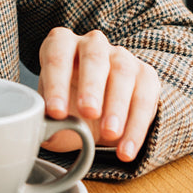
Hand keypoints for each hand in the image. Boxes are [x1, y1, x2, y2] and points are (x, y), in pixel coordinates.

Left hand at [37, 27, 159, 162]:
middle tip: (88, 113)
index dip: (56, 83)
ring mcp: (121, 56)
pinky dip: (135, 127)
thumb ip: (46, 121)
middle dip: (91, 86)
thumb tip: (46, 133)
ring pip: (122, 74)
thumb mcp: (53, 112)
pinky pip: (144, 99)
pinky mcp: (146, 75)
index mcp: (62, 44)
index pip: (56, 57)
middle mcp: (92, 44)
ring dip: (117, 107)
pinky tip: (126, 149)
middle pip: (93, 58)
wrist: (98, 114)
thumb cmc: (68, 105)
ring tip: (109, 134)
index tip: (56, 112)